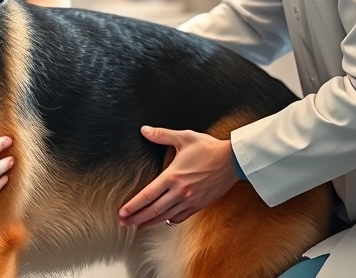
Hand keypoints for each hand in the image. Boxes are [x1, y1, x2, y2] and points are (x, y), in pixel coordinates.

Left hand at [118, 126, 239, 228]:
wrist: (233, 160)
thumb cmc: (209, 148)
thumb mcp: (184, 137)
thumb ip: (162, 135)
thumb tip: (145, 130)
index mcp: (173, 176)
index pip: (147, 195)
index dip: (133, 206)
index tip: (122, 212)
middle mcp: (180, 192)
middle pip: (153, 210)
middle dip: (136, 218)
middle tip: (124, 223)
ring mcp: (190, 200)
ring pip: (165, 217)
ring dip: (150, 222)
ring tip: (138, 225)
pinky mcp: (199, 205)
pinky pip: (181, 218)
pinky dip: (169, 221)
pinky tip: (162, 221)